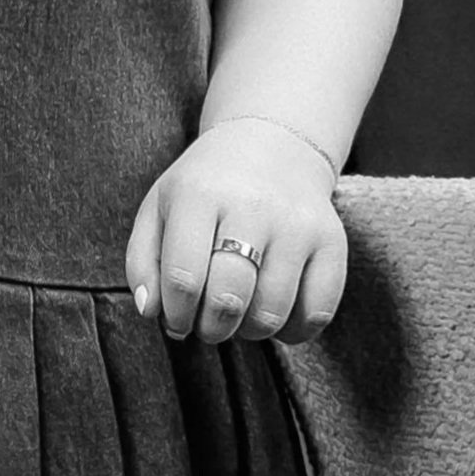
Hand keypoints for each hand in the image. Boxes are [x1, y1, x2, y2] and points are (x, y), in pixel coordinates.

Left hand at [124, 118, 346, 346]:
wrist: (273, 144)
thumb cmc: (207, 187)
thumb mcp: (160, 206)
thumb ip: (142, 261)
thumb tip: (151, 311)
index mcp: (200, 193)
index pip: (184, 277)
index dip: (176, 314)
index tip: (177, 319)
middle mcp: (253, 205)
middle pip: (229, 299)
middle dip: (211, 328)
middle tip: (208, 323)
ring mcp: (298, 223)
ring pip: (271, 313)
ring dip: (249, 331)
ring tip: (240, 312)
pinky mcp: (332, 241)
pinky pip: (317, 313)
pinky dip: (293, 330)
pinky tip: (275, 309)